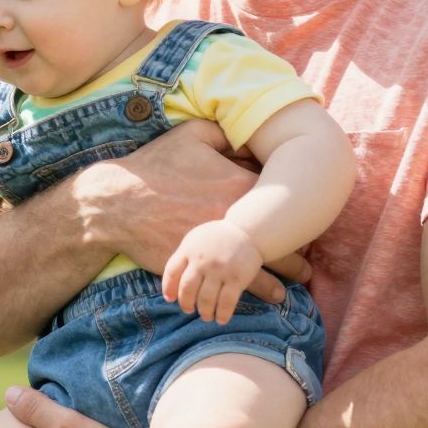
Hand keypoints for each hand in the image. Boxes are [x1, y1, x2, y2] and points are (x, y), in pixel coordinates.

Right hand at [88, 121, 307, 303]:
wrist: (118, 203)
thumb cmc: (154, 166)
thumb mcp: (190, 135)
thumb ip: (223, 131)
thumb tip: (244, 131)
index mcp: (239, 185)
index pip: (284, 199)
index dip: (299, 208)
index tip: (307, 214)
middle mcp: (236, 218)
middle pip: (283, 238)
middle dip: (300, 249)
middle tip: (309, 256)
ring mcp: (221, 245)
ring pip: (265, 267)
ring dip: (285, 276)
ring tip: (296, 282)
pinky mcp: (203, 266)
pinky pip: (237, 283)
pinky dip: (255, 290)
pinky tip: (267, 296)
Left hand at [163, 218, 263, 322]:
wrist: (247, 231)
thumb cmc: (217, 238)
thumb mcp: (195, 240)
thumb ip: (183, 258)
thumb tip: (171, 286)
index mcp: (189, 249)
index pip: (171, 272)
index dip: (168, 288)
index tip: (170, 299)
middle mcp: (202, 261)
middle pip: (187, 289)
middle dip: (186, 304)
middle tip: (189, 310)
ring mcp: (220, 270)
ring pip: (205, 299)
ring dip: (204, 312)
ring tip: (206, 316)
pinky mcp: (237, 278)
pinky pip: (226, 302)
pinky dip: (222, 314)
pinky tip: (220, 319)